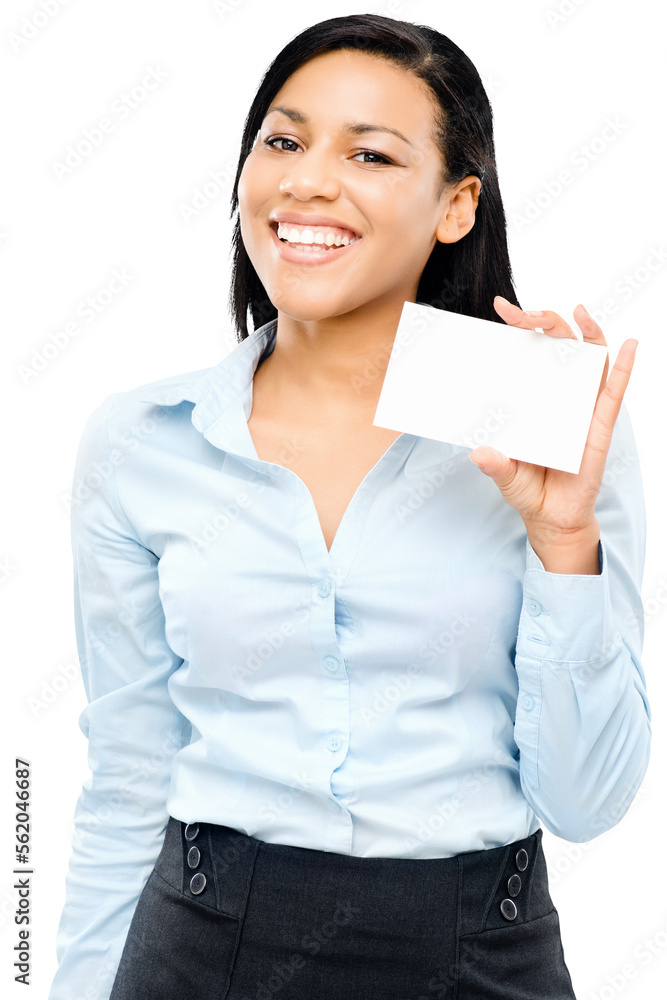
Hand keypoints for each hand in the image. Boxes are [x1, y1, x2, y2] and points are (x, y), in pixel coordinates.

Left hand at [469, 296, 637, 548]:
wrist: (552, 517)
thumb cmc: (527, 488)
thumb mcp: (505, 475)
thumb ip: (495, 464)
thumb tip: (479, 454)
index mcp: (532, 397)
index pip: (527, 352)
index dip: (519, 327)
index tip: (501, 309)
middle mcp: (557, 395)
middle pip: (558, 345)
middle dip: (543, 321)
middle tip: (521, 315)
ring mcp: (580, 406)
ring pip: (590, 359)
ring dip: (589, 331)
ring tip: (581, 311)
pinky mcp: (600, 425)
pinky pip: (614, 392)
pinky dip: (625, 368)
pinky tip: (630, 346)